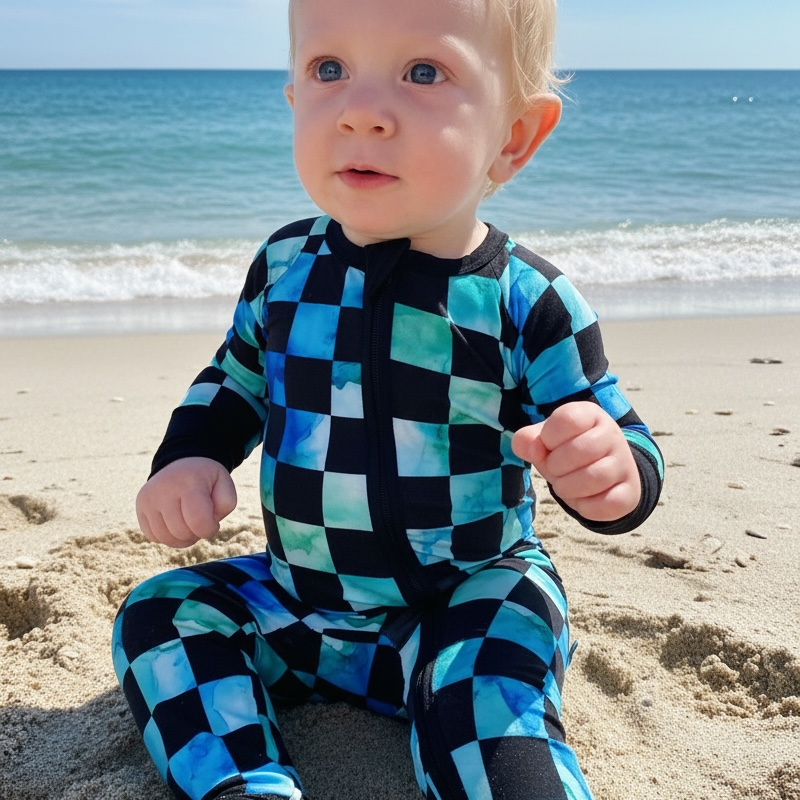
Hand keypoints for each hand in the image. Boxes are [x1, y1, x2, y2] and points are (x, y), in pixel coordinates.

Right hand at [135, 457, 237, 547]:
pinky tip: (175, 523)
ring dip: (182, 538)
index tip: (213, 521)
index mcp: (189, 482)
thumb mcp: (225, 486)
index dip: (209, 529)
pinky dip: (167, 537)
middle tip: (200, 520)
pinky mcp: (140, 506)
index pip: (199, 521)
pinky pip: (153, 537)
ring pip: (166, 538)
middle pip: (181, 532)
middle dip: (196, 534)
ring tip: (188, 524)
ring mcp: (149, 498)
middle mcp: (164, 489)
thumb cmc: (207, 480)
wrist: (182, 464)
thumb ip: (225, 505)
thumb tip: (206, 523)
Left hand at [511, 401, 640, 522]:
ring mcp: (624, 463)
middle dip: (555, 467)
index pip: (567, 419)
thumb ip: (527, 440)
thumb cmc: (566, 452)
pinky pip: (606, 504)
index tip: (549, 445)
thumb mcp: (545, 441)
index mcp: (590, 414)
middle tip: (555, 470)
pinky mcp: (630, 492)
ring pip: (593, 478)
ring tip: (565, 485)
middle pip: (579, 451)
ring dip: (567, 488)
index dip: (548, 438)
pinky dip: (585, 507)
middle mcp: (612, 434)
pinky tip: (583, 499)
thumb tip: (533, 450)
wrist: (601, 474)